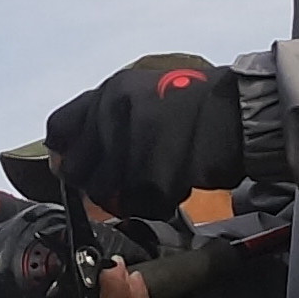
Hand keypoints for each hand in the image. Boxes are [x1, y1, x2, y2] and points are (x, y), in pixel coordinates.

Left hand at [43, 56, 242, 219]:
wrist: (240, 112)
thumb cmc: (192, 104)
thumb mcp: (141, 94)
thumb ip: (102, 119)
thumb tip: (65, 157)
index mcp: (110, 92)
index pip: (58, 129)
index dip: (65, 153)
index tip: (80, 165)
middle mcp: (116, 113)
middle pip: (78, 171)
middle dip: (98, 183)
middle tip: (124, 181)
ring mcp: (136, 144)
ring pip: (108, 194)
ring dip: (130, 195)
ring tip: (158, 178)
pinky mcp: (158, 173)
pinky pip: (141, 205)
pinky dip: (157, 203)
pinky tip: (176, 183)